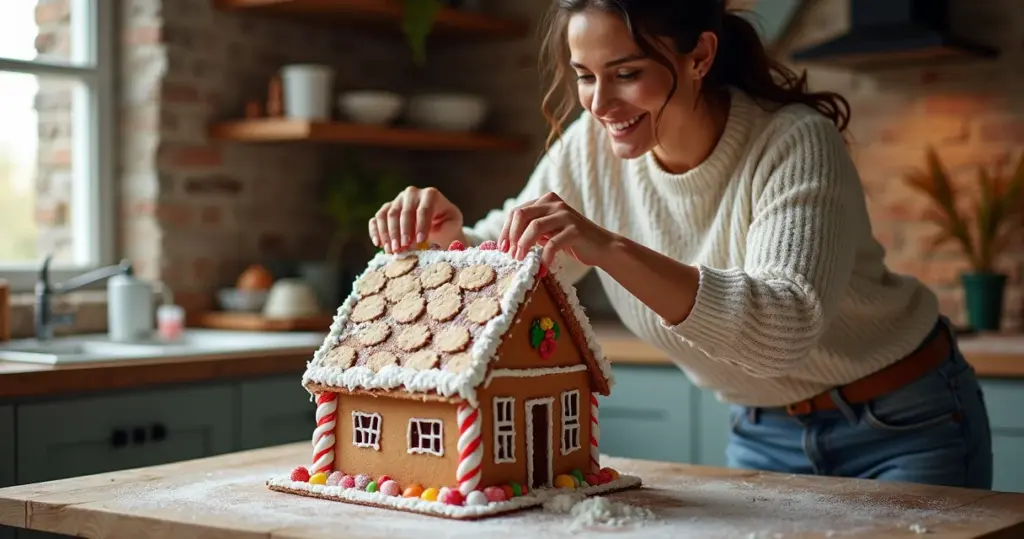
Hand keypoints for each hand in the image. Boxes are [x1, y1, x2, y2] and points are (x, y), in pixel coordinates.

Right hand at [370, 187, 464, 253]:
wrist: (437, 222)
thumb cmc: (446, 224)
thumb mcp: (452, 224)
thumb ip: (445, 229)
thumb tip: (429, 240)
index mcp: (430, 195)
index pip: (423, 210)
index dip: (421, 226)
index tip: (420, 241)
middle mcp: (411, 194)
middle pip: (403, 212)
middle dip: (402, 232)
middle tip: (402, 248)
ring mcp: (397, 200)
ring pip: (387, 215)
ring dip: (388, 234)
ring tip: (392, 250)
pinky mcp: (386, 209)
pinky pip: (376, 218)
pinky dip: (375, 231)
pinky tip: (378, 244)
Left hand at [499, 192, 614, 266]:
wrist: (601, 247)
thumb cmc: (572, 241)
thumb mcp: (548, 232)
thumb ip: (531, 230)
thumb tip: (506, 243)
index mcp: (545, 201)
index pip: (517, 212)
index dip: (506, 231)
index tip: (502, 248)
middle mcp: (554, 204)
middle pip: (522, 215)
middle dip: (511, 236)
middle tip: (510, 255)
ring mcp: (565, 215)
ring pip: (534, 227)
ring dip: (523, 245)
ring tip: (521, 260)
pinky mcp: (575, 230)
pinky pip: (552, 244)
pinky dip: (544, 257)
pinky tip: (543, 268)